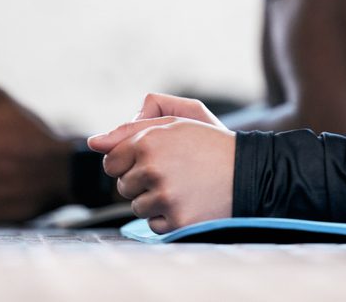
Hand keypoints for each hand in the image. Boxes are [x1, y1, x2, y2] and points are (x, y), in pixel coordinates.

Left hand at [88, 95, 234, 233]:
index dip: (130, 162)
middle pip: (122, 186)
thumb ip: (134, 125)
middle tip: (174, 172)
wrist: (252, 172)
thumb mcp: (180, 118)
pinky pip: (154, 225)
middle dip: (142, 181)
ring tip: (184, 187)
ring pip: (136, 207)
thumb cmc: (212, 143)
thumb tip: (94, 142)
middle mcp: (153, 167)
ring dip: (155, 201)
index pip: (111, 161)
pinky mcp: (177, 220)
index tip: (153, 160)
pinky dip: (167, 218)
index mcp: (149, 140)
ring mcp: (165, 196)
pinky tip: (189, 202)